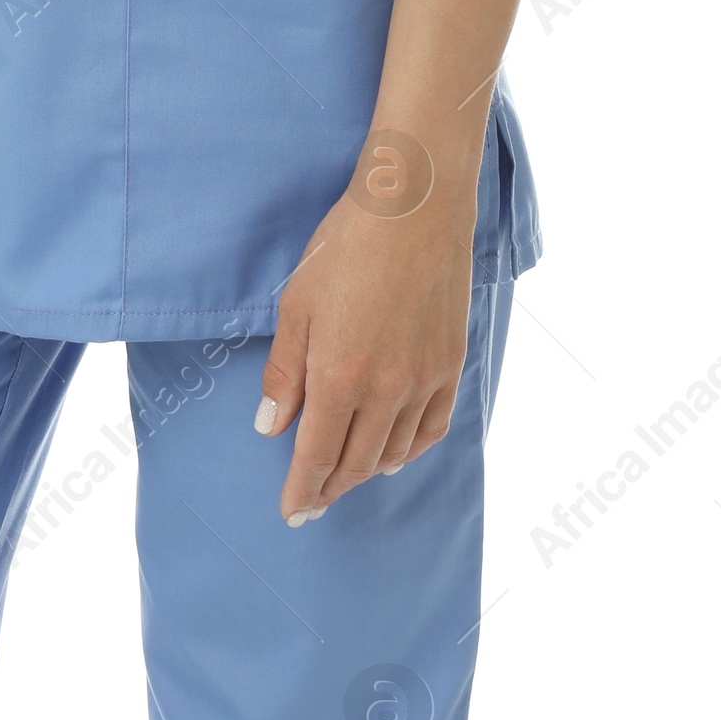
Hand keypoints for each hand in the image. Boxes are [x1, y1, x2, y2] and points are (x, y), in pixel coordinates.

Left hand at [254, 171, 477, 523]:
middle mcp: (385, 390)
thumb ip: (284, 372)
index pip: (316, 456)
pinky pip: (432, 428)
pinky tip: (397, 453)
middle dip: (330, 488)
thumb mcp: (296, 304)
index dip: (302, 490)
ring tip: (347, 477)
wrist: (414, 208)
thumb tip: (270, 426)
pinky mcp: (450, 365)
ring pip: (394, 452)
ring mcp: (424, 380)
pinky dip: (411, 450)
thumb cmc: (345, 246)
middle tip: (313, 503)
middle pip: (356, 463)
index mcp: (339, 376)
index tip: (292, 512)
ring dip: (367, 472)